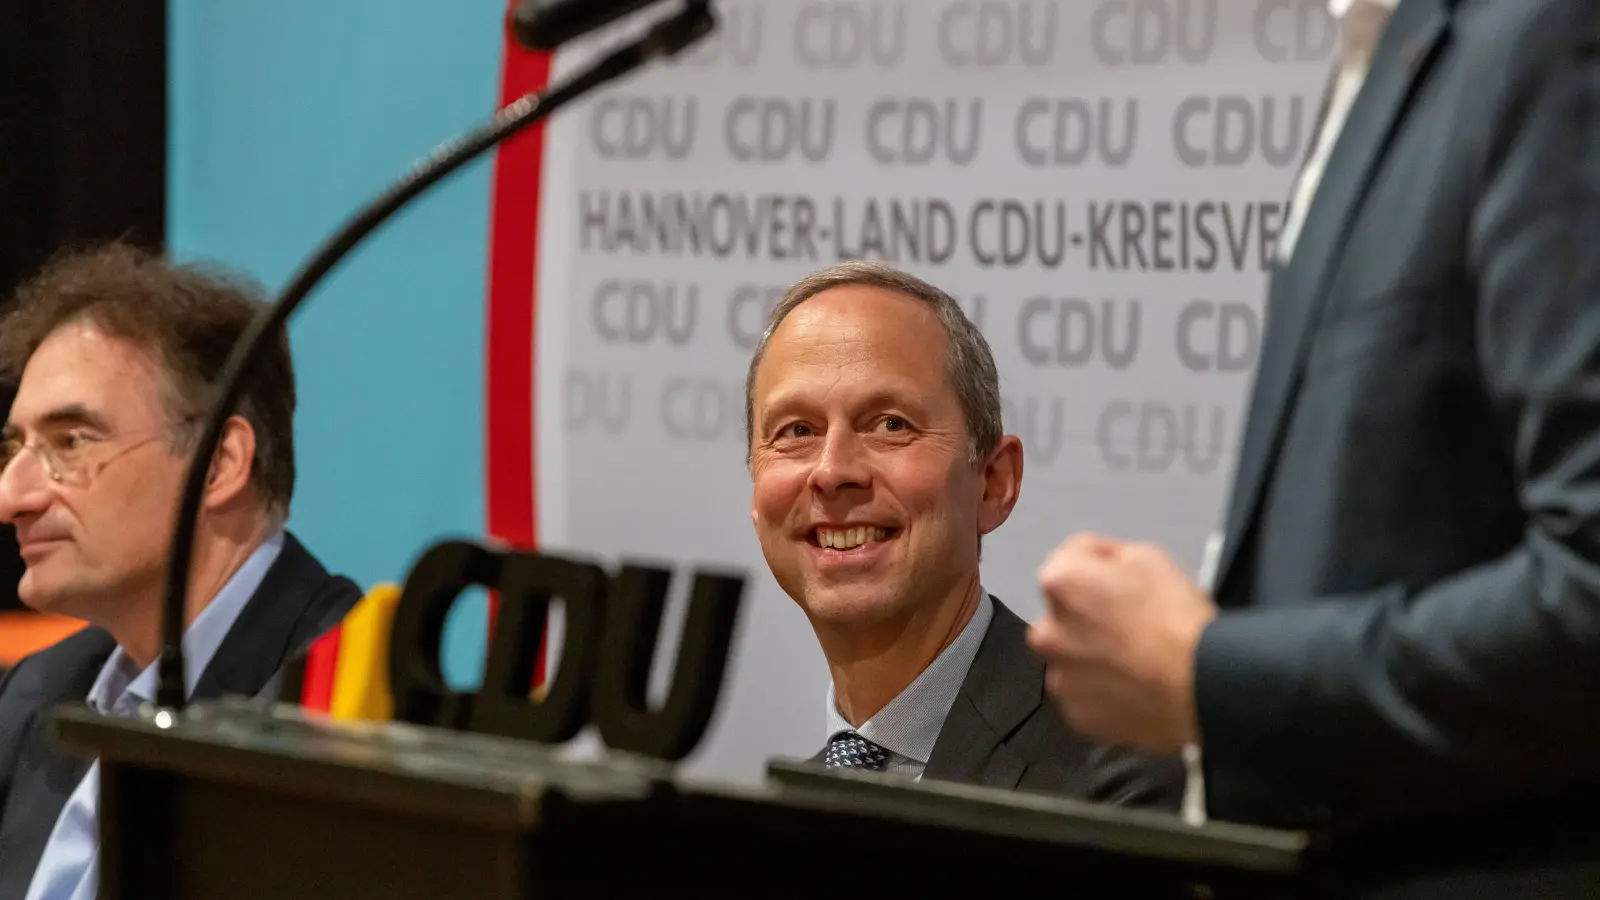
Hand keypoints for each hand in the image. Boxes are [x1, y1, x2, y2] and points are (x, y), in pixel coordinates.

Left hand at [1026, 533, 1217, 754]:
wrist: (1201, 686)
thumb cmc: (1176, 618)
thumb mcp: (1148, 557)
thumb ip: (1109, 557)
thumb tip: (1100, 569)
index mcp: (1060, 584)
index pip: (1074, 556)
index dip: (1105, 561)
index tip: (1129, 577)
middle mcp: (1047, 632)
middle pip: (1066, 612)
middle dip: (1090, 612)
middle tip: (1132, 621)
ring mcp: (1060, 679)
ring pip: (1073, 657)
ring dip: (1093, 654)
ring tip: (1135, 659)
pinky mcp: (1077, 715)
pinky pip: (1086, 694)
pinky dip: (1103, 690)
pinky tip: (1133, 686)